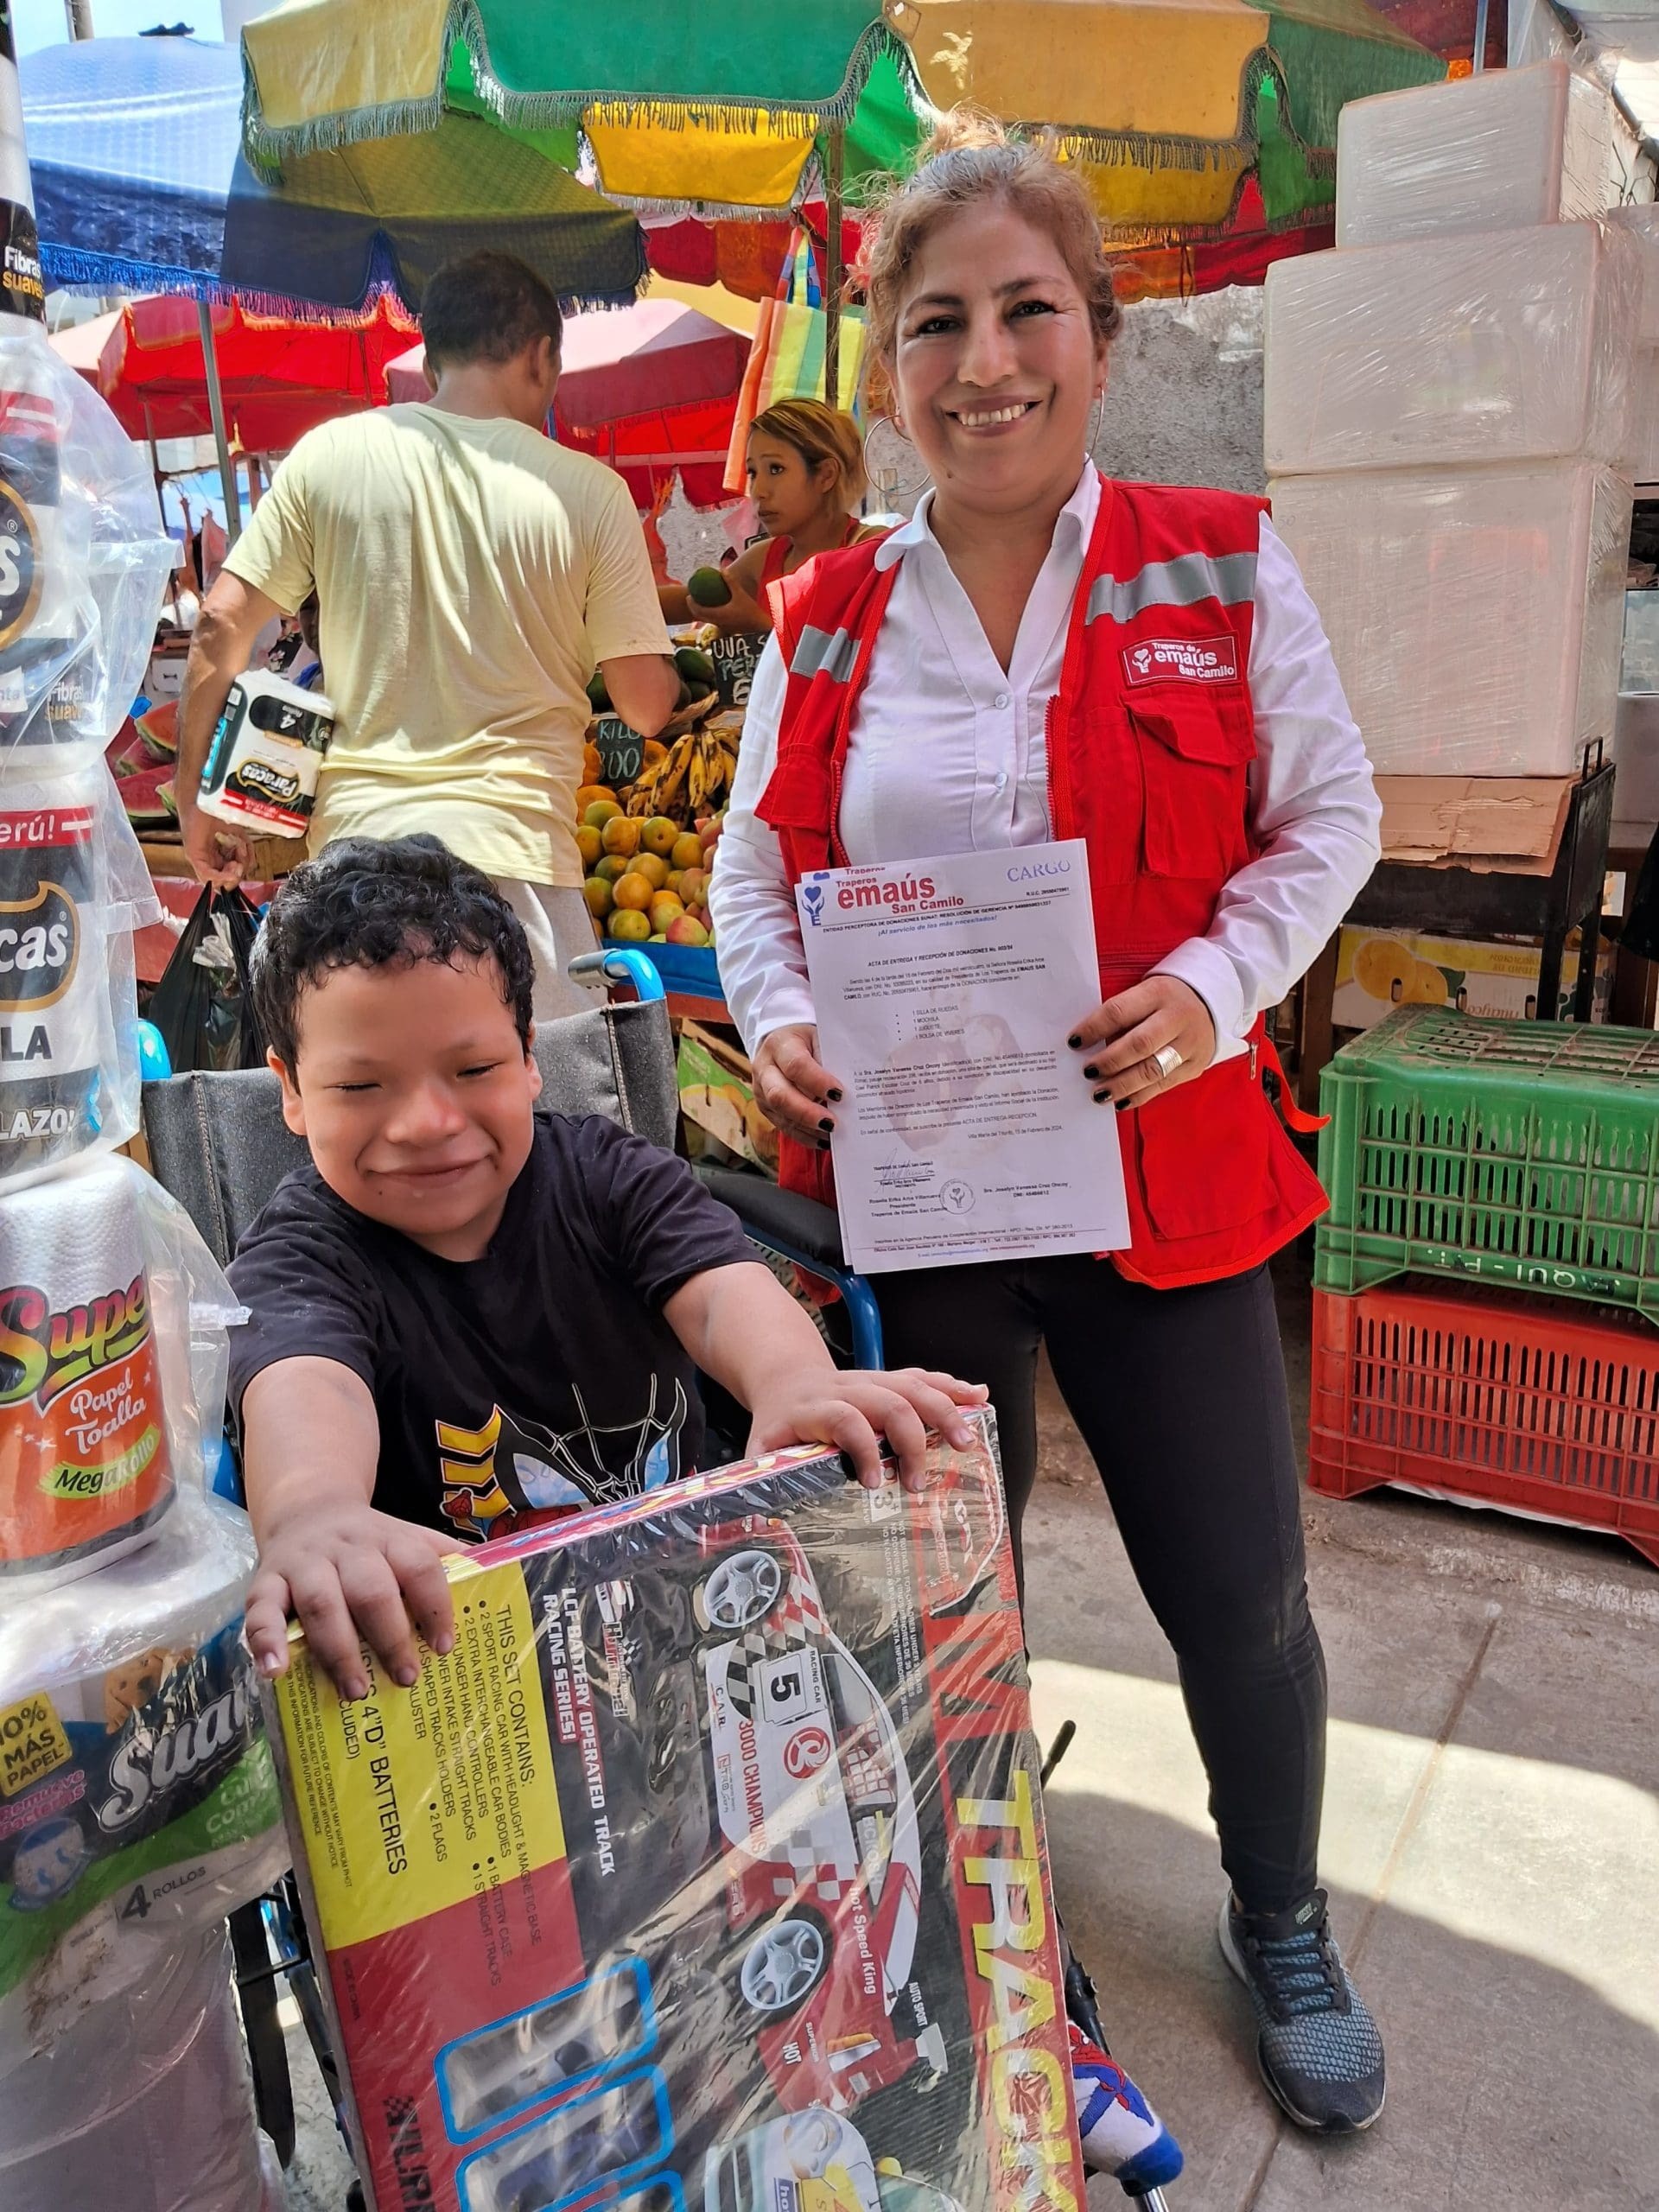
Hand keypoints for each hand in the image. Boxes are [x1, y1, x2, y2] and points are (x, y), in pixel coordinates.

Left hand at [179, 797, 252, 888]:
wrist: (205, 798)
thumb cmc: (218, 813)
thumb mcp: (239, 836)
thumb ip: (246, 852)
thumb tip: (249, 867)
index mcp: (216, 858)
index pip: (228, 877)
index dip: (239, 875)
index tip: (245, 866)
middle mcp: (206, 861)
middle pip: (223, 882)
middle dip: (237, 876)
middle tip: (242, 865)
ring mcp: (199, 860)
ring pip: (217, 882)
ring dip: (232, 874)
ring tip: (238, 861)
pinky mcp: (194, 856)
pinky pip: (208, 875)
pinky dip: (222, 876)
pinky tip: (233, 870)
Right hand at [244, 1505, 456, 1699]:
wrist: (307, 1509)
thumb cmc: (368, 1543)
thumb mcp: (408, 1539)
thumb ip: (444, 1560)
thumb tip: (495, 1582)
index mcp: (389, 1539)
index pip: (419, 1565)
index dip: (434, 1605)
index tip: (444, 1646)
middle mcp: (348, 1548)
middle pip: (371, 1588)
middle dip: (390, 1636)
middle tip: (406, 1678)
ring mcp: (304, 1564)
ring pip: (321, 1601)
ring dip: (339, 1649)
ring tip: (356, 1690)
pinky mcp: (266, 1580)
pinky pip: (260, 1608)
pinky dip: (265, 1640)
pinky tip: (275, 1671)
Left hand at [747, 1367, 989, 1491]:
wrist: (782, 1378)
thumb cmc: (776, 1425)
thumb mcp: (759, 1452)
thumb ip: (761, 1483)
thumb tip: (759, 1529)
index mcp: (812, 1409)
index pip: (845, 1420)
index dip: (863, 1448)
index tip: (875, 1484)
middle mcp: (844, 1389)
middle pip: (888, 1401)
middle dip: (912, 1439)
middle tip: (919, 1481)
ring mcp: (869, 1380)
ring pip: (911, 1385)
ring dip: (943, 1410)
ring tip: (968, 1441)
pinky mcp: (886, 1378)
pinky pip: (921, 1377)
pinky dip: (951, 1386)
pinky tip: (977, 1396)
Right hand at [752, 1023, 845, 1150]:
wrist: (782, 1041)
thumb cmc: (808, 1039)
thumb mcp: (820, 1037)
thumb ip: (832, 1058)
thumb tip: (854, 1087)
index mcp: (780, 1045)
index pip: (796, 1066)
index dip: (817, 1082)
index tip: (839, 1093)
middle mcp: (765, 1068)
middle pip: (780, 1096)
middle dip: (808, 1113)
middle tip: (833, 1123)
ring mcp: (762, 1090)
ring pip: (781, 1115)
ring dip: (809, 1128)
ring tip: (833, 1134)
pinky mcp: (766, 1108)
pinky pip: (783, 1127)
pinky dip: (805, 1136)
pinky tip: (823, 1139)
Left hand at [1069, 974, 1216, 1109]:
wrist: (1211, 1002)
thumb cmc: (1163, 1000)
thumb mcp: (1144, 993)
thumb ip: (1121, 1015)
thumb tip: (1087, 1045)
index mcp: (1158, 992)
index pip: (1120, 1012)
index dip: (1094, 1029)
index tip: (1074, 1042)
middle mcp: (1177, 1018)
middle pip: (1139, 1044)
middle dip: (1109, 1061)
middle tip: (1088, 1072)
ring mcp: (1190, 1044)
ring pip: (1153, 1070)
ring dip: (1122, 1084)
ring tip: (1099, 1093)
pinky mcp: (1195, 1065)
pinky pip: (1164, 1085)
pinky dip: (1139, 1096)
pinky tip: (1120, 1101)